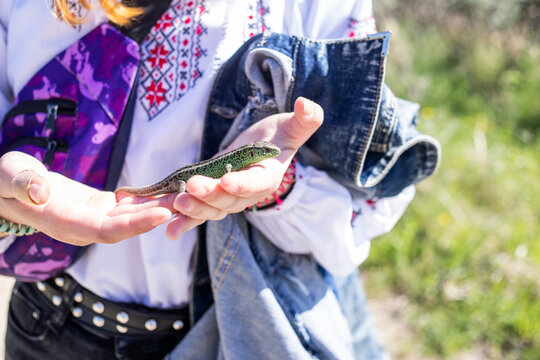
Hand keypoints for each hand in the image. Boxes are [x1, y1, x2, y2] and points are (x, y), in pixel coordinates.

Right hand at [0, 151, 172, 245]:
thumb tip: (40, 192)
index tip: (162, 215)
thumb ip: (22, 184)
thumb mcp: (8, 176)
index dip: (135, 224)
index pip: (106, 230)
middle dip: (159, 216)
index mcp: (65, 223)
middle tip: (188, 202)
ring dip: (159, 207)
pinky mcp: (100, 207)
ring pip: (132, 216)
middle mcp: (84, 226)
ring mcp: (93, 218)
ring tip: (187, 195)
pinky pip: (128, 206)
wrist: (6, 188)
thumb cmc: (4, 181)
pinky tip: (169, 190)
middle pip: (128, 226)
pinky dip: (148, 199)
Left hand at [165, 97, 322, 238]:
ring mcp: (229, 199)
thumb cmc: (277, 137)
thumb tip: (307, 104)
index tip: (227, 180)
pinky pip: (200, 213)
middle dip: (210, 195)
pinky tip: (169, 229)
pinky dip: (185, 221)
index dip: (242, 184)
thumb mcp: (291, 126)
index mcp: (268, 177)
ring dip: (194, 209)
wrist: (262, 151)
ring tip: (176, 203)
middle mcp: (248, 194)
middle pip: (229, 199)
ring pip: (212, 209)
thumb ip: (304, 120)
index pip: (256, 183)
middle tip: (191, 187)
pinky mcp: (214, 199)